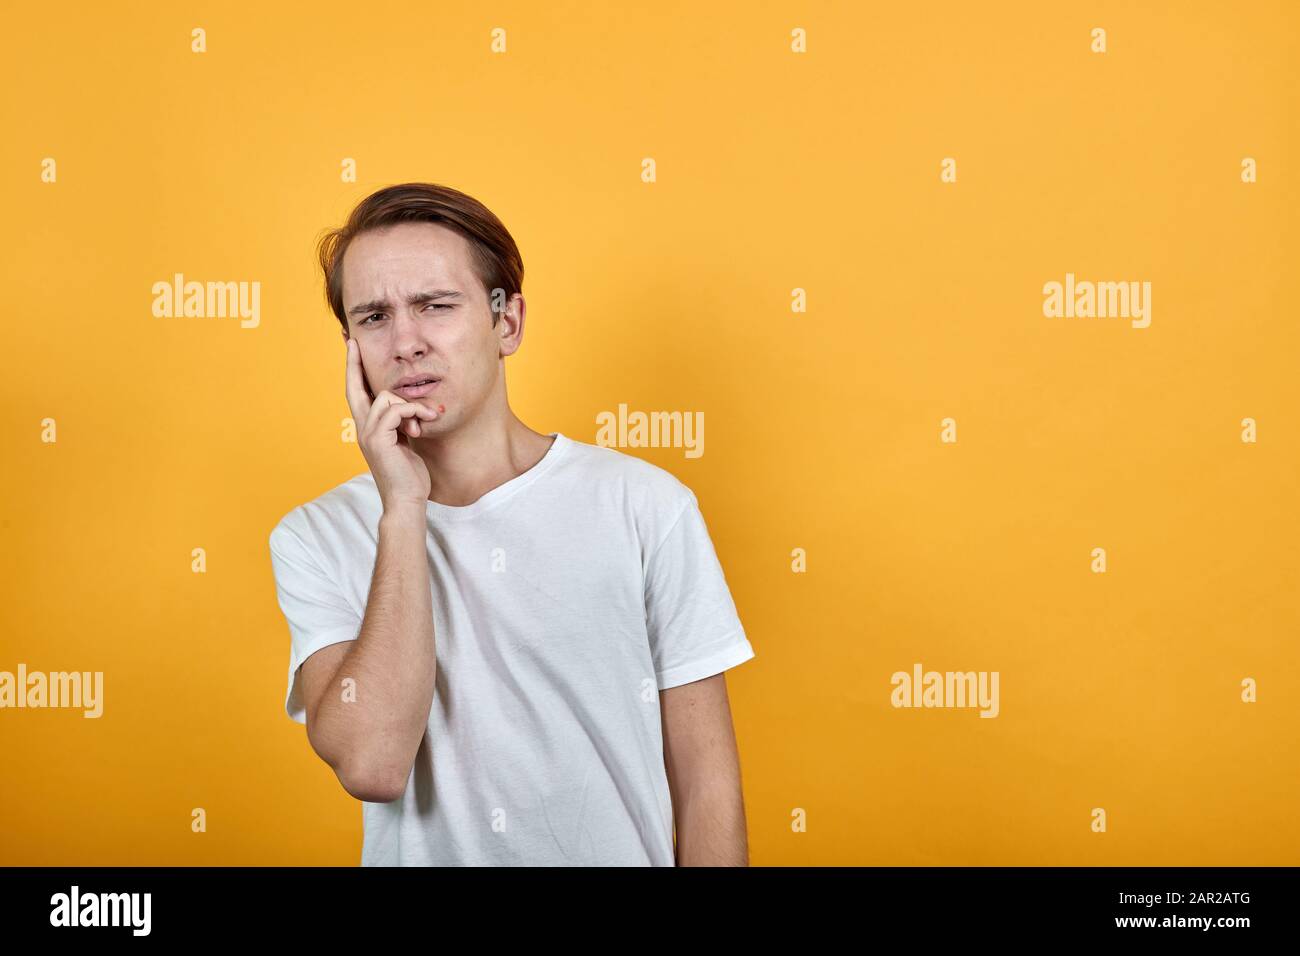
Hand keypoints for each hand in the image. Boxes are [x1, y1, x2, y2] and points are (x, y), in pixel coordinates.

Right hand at [344, 337, 440, 510]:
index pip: (357, 393)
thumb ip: (402, 424)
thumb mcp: (406, 442)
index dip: (354, 370)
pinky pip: (397, 409)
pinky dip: (414, 414)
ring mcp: (368, 433)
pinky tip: (422, 428)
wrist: (407, 500)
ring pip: (386, 397)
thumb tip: (409, 407)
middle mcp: (362, 428)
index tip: (351, 346)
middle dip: (354, 362)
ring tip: (426, 421)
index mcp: (369, 428)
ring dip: (412, 406)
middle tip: (353, 341)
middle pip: (354, 387)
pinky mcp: (378, 439)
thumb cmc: (409, 474)